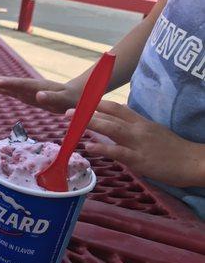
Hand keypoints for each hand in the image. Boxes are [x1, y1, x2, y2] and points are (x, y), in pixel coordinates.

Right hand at [0, 75, 81, 113]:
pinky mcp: (27, 96)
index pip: (22, 85)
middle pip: (11, 83)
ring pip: (9, 87)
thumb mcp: (64, 100)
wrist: (76, 95)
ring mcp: (28, 91)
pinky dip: (0, 91)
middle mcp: (31, 87)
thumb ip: (52, 98)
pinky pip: (11, 93)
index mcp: (39, 87)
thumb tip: (38, 96)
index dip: (9, 84)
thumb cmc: (72, 99)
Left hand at [81, 101, 204, 187]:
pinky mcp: (139, 159)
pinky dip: (102, 149)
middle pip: (111, 115)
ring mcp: (138, 143)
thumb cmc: (172, 150)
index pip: (117, 108)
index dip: (98, 104)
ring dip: (91, 124)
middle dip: (88, 112)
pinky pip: (118, 152)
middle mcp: (138, 129)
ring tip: (73, 122)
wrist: (192, 161)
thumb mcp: (152, 133)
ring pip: (112, 129)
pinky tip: (89, 148)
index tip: (81, 101)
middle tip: (69, 111)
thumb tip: (114, 128)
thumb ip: (133, 129)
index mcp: (141, 122)